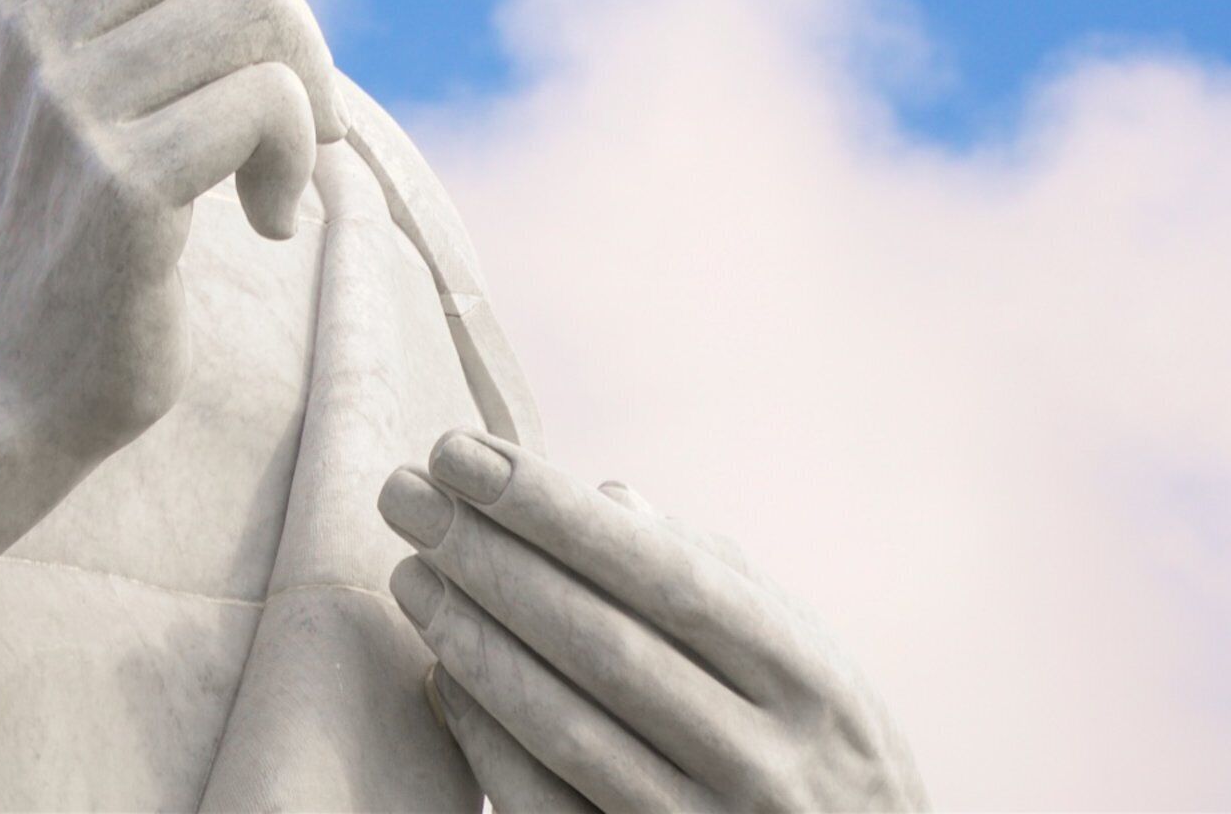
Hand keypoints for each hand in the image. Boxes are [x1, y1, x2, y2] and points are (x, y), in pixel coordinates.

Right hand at [0, 0, 414, 456]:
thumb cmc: (70, 238)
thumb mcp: (77, 99)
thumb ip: (133, 12)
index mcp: (23, 2)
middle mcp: (39, 36)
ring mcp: (76, 108)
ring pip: (258, 14)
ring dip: (314, 87)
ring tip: (291, 167)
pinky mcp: (124, 183)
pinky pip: (271, 107)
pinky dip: (298, 158)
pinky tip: (269, 221)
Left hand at [384, 431, 928, 812]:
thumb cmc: (827, 758)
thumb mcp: (816, 668)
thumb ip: (720, 581)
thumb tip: (610, 496)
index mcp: (812, 686)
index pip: (665, 577)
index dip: (553, 512)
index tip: (461, 452)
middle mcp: (767, 762)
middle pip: (601, 643)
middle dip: (488, 558)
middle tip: (404, 494)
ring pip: (564, 726)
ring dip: (470, 639)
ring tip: (411, 572)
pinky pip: (545, 805)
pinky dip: (485, 735)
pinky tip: (442, 672)